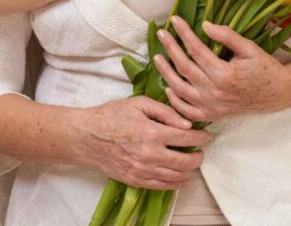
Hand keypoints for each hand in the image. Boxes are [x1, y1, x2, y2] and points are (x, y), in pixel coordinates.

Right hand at [77, 96, 208, 189]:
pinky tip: (181, 177)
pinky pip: (163, 186)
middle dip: (198, 156)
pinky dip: (177, 183)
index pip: (186, 138)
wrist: (86, 137)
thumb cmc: (110, 116)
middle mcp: (150, 154)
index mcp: (151, 132)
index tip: (205, 136)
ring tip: (190, 162)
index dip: (201, 137)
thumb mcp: (137, 103)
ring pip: (178, 176)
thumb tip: (187, 123)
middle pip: (186, 161)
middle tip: (199, 150)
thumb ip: (164, 111)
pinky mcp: (136, 180)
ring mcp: (143, 170)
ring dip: (189, 170)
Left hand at [154, 16, 290, 122]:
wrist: (278, 94)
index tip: (175, 19)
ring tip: (157, 57)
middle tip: (161, 34)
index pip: (196, 50)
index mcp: (224, 74)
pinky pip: (187, 111)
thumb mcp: (249, 48)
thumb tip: (204, 25)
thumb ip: (227, 36)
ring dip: (166, 72)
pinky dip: (175, 100)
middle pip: (184, 67)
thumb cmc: (265, 68)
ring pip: (180, 89)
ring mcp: (212, 107)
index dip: (184, 33)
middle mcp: (215, 92)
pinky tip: (169, 87)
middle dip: (170, 48)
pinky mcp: (212, 115)